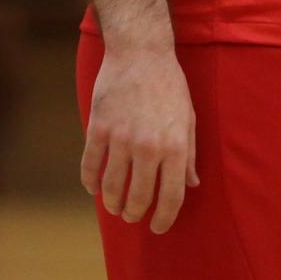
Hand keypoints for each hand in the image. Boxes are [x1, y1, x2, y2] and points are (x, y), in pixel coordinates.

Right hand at [81, 46, 197, 234]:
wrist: (140, 52)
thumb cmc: (169, 85)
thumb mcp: (188, 117)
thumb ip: (190, 154)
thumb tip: (191, 185)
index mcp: (175, 146)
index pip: (170, 197)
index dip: (164, 219)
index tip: (158, 227)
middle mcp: (148, 146)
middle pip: (138, 198)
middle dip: (134, 214)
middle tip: (132, 215)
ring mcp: (120, 138)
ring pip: (111, 188)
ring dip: (112, 204)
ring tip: (114, 206)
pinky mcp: (98, 128)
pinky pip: (90, 167)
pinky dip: (90, 183)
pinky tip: (94, 188)